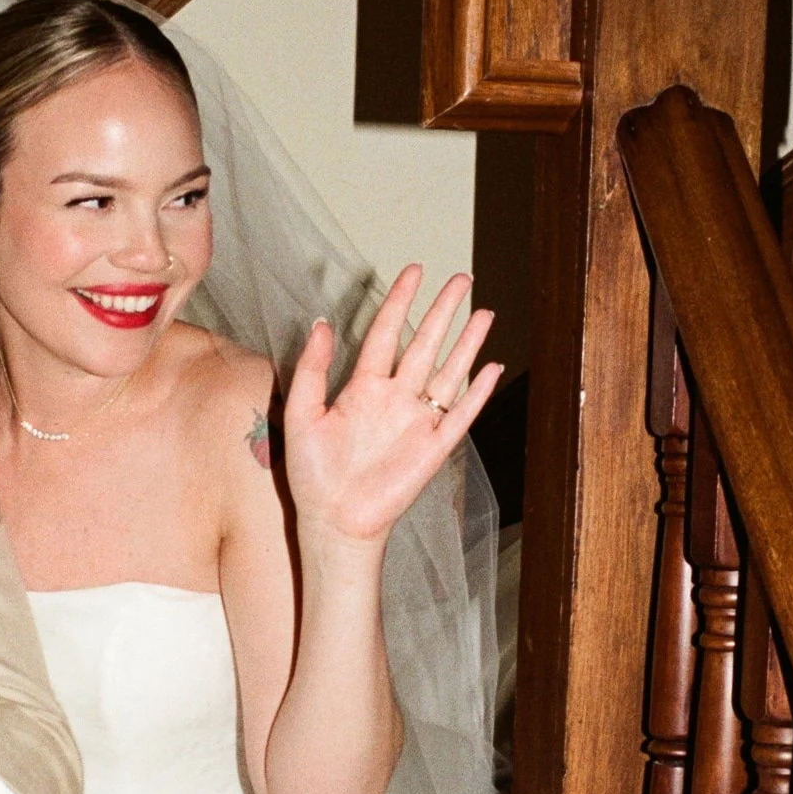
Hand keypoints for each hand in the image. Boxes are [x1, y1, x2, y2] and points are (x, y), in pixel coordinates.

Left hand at [283, 269, 499, 550]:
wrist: (332, 522)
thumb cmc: (312, 474)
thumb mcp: (300, 414)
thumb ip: (312, 369)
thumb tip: (321, 322)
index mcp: (361, 388)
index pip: (386, 333)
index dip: (399, 301)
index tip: (413, 271)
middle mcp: (394, 399)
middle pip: (425, 344)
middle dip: (443, 311)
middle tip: (462, 278)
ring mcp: (416, 423)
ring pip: (447, 373)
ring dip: (467, 343)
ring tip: (484, 312)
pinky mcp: (432, 449)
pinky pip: (459, 416)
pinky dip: (477, 393)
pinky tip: (492, 367)